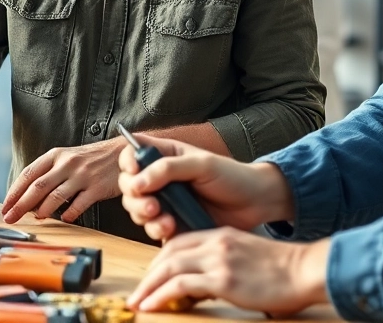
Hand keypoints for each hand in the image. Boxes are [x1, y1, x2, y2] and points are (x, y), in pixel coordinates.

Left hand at [1, 140, 121, 223]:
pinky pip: (78, 205)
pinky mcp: (97, 187)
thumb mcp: (68, 159)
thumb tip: (30, 200)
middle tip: (10, 218)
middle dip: (20, 205)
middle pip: (37, 187)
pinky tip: (65, 219)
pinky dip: (69, 215)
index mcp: (56, 155)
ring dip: (43, 211)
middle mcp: (67, 163)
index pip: (29, 173)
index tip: (5, 206)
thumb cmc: (91, 159)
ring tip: (37, 218)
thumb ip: (50, 175)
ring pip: (55, 196)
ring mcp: (82, 175)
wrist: (123, 153)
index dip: (14, 191)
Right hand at [118, 135, 294, 241]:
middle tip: (153, 205)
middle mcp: (161, 179)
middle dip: (135, 197)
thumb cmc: (232, 176)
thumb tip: (137, 182)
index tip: (134, 169)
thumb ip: (167, 169)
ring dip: (144, 215)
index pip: (133, 154)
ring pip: (136, 210)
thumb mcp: (201, 164)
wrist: (254, 204)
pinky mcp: (172, 224)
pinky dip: (156, 230)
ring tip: (164, 218)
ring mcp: (166, 202)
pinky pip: (152, 229)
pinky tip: (171, 228)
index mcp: (166, 156)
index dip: (128, 161)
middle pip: (129, 186)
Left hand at [128, 228, 330, 314]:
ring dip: (149, 286)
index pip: (179, 242)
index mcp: (222, 236)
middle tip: (138, 292)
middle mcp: (216, 243)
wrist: (305, 270)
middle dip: (149, 274)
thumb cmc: (284, 271)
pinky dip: (161, 294)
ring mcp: (219, 259)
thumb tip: (202, 289)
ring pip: (169, 267)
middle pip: (168, 253)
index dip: (160, 260)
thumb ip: (223, 266)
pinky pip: (180, 284)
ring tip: (138, 302)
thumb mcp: (247, 259)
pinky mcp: (223, 279)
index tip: (151, 277)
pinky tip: (152, 305)